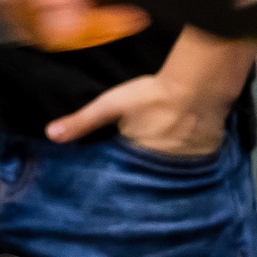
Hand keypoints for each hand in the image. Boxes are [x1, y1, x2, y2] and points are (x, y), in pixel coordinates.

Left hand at [44, 72, 231, 155]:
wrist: (198, 86)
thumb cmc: (150, 95)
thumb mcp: (110, 106)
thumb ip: (81, 122)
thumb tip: (50, 135)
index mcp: (137, 160)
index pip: (123, 170)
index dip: (118, 167)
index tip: (113, 165)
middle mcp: (163, 169)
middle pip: (147, 171)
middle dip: (141, 169)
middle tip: (138, 157)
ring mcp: (188, 164)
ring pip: (170, 168)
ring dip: (164, 164)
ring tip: (160, 154)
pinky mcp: (207, 155)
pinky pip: (192, 163)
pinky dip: (186, 158)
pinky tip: (183, 149)